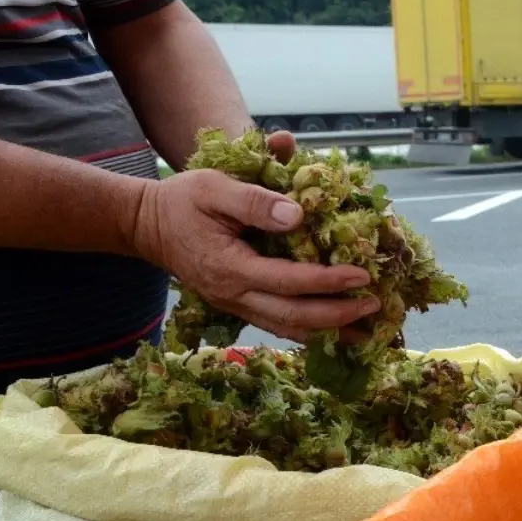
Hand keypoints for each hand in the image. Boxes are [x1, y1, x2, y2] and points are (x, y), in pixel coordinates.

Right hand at [133, 130, 376, 342]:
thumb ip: (256, 201)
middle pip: (293, 317)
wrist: (147, 225)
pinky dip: (309, 331)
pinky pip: (278, 325)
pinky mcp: (239, 307)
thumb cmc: (184, 201)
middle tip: (374, 307)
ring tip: (366, 332)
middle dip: (337, 315)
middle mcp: (234, 295)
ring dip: (328, 332)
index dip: (328, 281)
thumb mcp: (215, 187)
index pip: (289, 282)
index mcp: (231, 268)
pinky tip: (336, 331)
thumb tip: (297, 215)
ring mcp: (236, 306)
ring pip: (287, 329)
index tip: (362, 276)